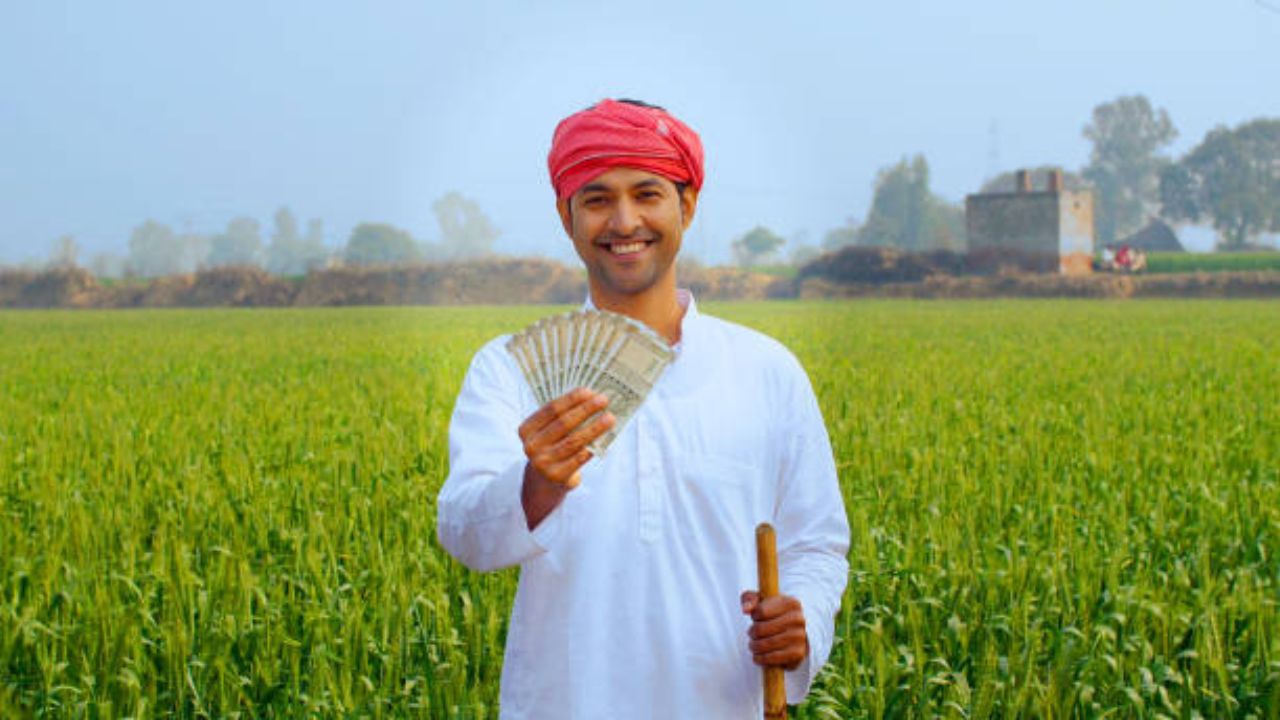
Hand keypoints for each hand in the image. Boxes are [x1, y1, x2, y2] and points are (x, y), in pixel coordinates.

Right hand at [518, 388, 613, 527]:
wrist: (545, 482)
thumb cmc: (553, 447)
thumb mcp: (550, 431)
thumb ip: (563, 416)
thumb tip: (592, 398)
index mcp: (526, 430)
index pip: (551, 409)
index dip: (571, 399)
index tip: (589, 391)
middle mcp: (531, 446)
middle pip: (563, 423)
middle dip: (585, 409)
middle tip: (603, 400)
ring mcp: (542, 463)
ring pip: (574, 441)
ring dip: (594, 427)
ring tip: (610, 418)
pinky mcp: (557, 476)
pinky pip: (579, 458)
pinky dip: (593, 446)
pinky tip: (604, 437)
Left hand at [741, 591, 807, 669]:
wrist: (794, 631)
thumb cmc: (773, 612)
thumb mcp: (761, 600)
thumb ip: (750, 599)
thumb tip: (745, 609)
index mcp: (791, 603)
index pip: (761, 611)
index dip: (754, 616)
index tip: (756, 618)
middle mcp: (798, 619)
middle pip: (760, 629)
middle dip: (752, 633)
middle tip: (752, 633)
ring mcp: (800, 637)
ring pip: (764, 644)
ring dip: (754, 646)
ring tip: (753, 644)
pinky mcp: (798, 654)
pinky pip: (772, 658)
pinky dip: (760, 658)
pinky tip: (758, 655)